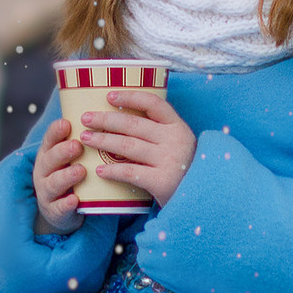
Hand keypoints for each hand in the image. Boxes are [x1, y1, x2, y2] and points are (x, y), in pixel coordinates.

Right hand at [33, 115, 86, 232]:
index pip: (50, 139)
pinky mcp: (55, 211)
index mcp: (50, 153)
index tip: (67, 123)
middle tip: (77, 145)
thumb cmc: (72, 174)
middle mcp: (45, 171)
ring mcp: (48, 192)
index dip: (56, 131)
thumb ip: (83, 139)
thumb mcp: (71, 157)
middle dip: (62, 151)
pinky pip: (59, 208)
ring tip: (81, 171)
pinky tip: (75, 200)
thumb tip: (108, 114)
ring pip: (53, 183)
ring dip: (66, 176)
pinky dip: (66, 204)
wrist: (62, 211)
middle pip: (50, 159)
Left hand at [76, 89, 195, 206]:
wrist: (207, 196)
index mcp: (177, 126)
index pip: (153, 103)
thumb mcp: (180, 144)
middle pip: (133, 124)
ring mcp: (168, 160)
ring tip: (86, 139)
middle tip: (86, 119)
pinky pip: (131, 172)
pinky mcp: (161, 181)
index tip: (109, 96)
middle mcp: (173, 140)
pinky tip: (99, 170)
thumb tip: (124, 120)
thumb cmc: (187, 168)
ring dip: (103, 140)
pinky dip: (113, 171)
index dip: (130, 97)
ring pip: (128, 145)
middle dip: (106, 120)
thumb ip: (161, 133)